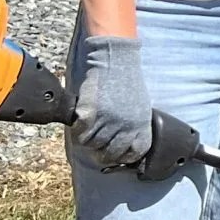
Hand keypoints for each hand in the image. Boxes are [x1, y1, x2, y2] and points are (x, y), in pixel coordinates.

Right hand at [69, 34, 152, 167]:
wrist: (115, 61)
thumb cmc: (127, 83)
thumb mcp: (140, 107)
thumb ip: (134, 127)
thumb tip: (125, 147)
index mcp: (142, 124)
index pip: (135, 152)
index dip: (124, 157)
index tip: (115, 155)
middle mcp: (126, 125)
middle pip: (110, 154)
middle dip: (101, 153)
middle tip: (95, 147)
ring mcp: (107, 120)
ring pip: (91, 146)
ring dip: (88, 140)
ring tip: (88, 129)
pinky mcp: (90, 113)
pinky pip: (79, 134)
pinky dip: (77, 131)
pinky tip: (81, 122)